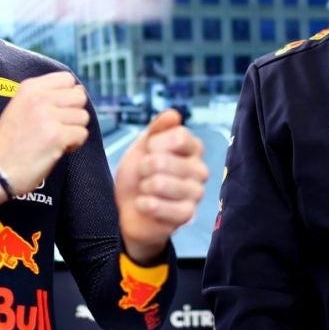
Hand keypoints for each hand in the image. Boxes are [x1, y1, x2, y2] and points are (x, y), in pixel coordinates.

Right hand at [0, 71, 88, 204]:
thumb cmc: (10, 143)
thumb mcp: (20, 107)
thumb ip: (44, 97)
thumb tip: (77, 92)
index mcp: (29, 88)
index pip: (67, 78)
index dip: (69, 94)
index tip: (60, 109)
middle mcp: (39, 98)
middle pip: (79, 96)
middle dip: (75, 113)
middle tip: (60, 127)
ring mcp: (48, 116)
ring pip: (83, 116)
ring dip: (74, 130)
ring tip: (56, 139)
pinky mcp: (56, 136)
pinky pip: (82, 134)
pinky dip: (74, 144)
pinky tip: (58, 149)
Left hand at [114, 109, 207, 263]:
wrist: (128, 208)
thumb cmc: (139, 175)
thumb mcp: (143, 145)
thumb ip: (158, 127)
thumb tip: (173, 114)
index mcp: (193, 148)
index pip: (179, 136)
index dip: (156, 143)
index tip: (149, 150)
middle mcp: (200, 170)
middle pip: (165, 160)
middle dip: (144, 167)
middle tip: (144, 174)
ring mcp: (196, 193)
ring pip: (161, 183)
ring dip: (144, 186)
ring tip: (145, 189)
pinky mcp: (187, 215)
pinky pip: (162, 207)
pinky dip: (145, 205)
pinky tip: (144, 204)